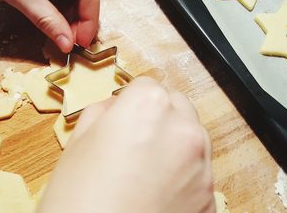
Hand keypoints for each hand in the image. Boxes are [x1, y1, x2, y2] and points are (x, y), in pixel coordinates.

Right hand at [38, 77, 214, 212]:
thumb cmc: (78, 201)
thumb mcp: (77, 144)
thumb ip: (102, 114)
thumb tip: (115, 109)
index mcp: (148, 107)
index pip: (147, 86)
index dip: (131, 101)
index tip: (125, 115)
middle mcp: (183, 130)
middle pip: (177, 107)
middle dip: (159, 117)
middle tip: (135, 141)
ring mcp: (201, 167)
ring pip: (192, 140)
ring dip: (174, 146)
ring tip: (144, 171)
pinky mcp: (209, 200)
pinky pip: (198, 175)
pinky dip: (182, 178)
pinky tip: (155, 194)